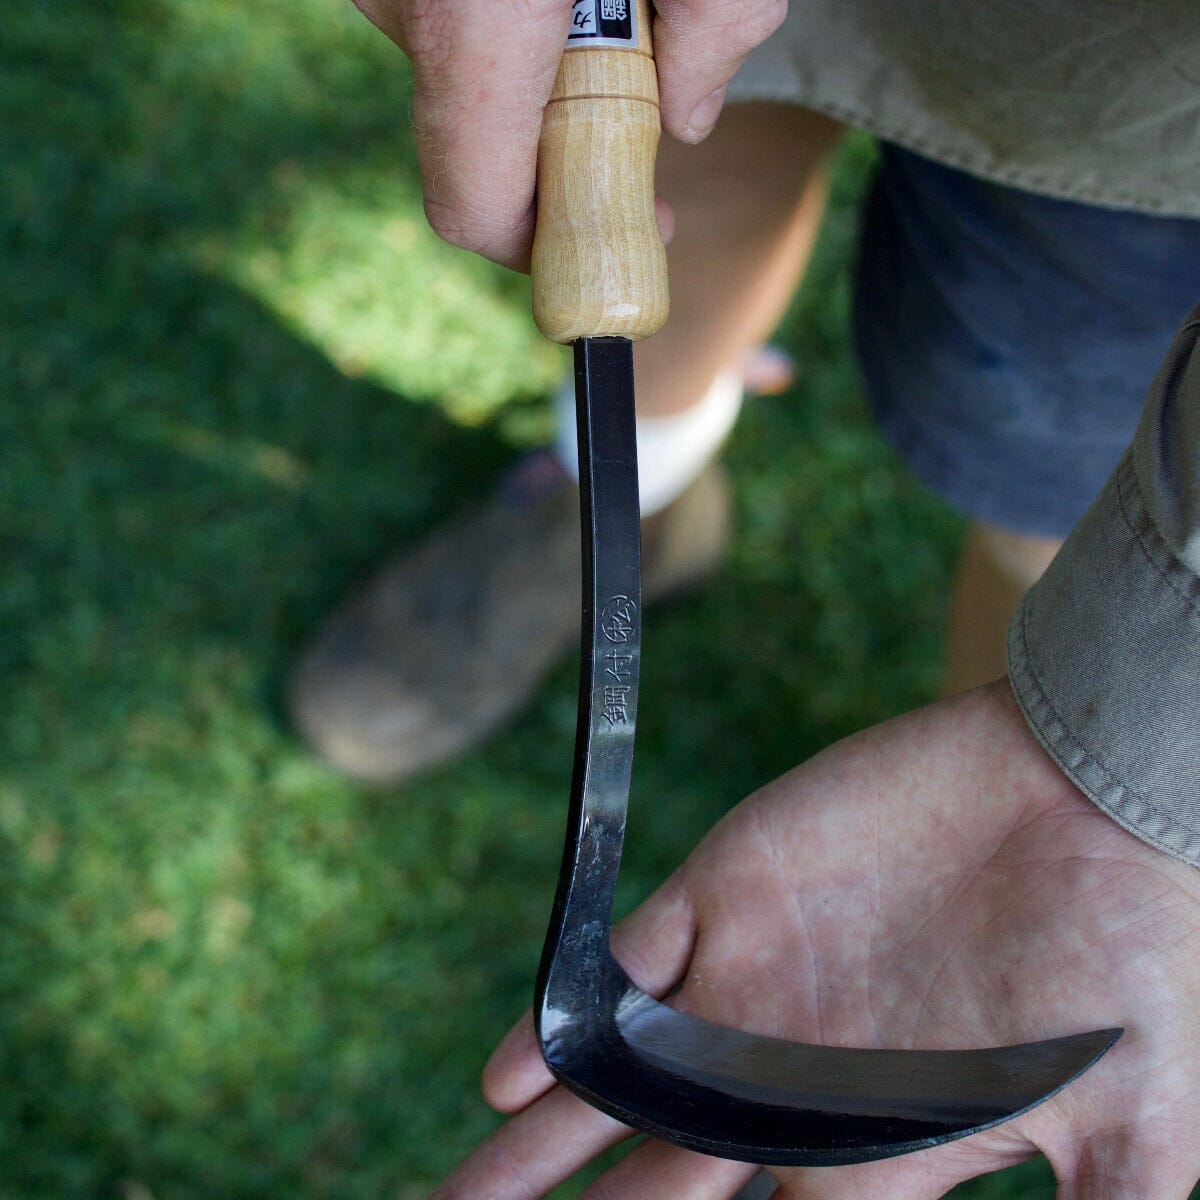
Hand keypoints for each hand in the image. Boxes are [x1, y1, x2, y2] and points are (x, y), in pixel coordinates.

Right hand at [348, 0, 786, 266]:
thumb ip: (718, 25)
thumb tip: (685, 121)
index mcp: (477, 18)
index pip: (477, 209)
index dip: (539, 254)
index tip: (612, 244)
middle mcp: (407, 1)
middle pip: (476, 145)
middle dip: (560, 145)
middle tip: (643, 102)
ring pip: (462, 77)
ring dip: (539, 71)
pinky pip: (446, 23)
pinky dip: (508, 24)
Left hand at [435, 681, 1199, 1197]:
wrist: (1098, 798)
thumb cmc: (1131, 956)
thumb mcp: (1142, 1134)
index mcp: (879, 1145)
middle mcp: (798, 1076)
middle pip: (667, 1175)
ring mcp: (757, 985)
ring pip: (626, 1079)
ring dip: (542, 1142)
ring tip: (462, 1196)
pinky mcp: (733, 894)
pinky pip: (630, 965)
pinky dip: (569, 1023)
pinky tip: (508, 1079)